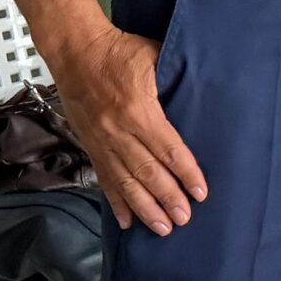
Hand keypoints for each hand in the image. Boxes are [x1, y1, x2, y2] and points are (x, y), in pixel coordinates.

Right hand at [47, 19, 204, 233]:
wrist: (75, 52)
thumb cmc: (119, 51)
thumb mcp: (154, 56)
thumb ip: (176, 77)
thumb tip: (205, 88)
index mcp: (138, 109)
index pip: (167, 148)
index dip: (185, 172)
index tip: (200, 192)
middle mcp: (118, 131)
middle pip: (147, 171)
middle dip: (167, 198)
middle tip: (184, 219)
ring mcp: (102, 141)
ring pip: (125, 181)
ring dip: (145, 207)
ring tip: (162, 228)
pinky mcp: (90, 145)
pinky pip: (104, 178)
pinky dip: (115, 202)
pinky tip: (127, 221)